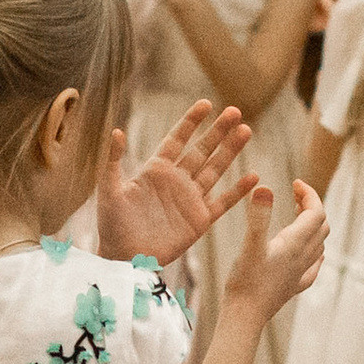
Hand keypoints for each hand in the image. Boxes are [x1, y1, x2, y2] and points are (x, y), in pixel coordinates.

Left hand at [96, 100, 256, 262]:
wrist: (125, 259)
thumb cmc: (112, 226)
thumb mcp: (109, 190)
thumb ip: (113, 160)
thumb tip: (116, 130)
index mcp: (155, 170)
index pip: (177, 139)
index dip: (191, 121)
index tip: (206, 104)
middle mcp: (176, 180)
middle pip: (202, 150)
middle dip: (218, 131)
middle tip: (236, 111)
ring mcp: (190, 199)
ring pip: (215, 169)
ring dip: (230, 151)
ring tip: (246, 131)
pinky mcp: (200, 220)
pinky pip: (223, 202)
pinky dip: (238, 190)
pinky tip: (254, 177)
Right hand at [225, 177, 327, 319]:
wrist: (245, 317)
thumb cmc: (245, 282)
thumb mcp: (249, 245)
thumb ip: (258, 216)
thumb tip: (265, 187)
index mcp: (295, 244)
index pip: (316, 212)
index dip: (309, 194)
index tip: (295, 182)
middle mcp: (303, 257)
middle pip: (321, 225)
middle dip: (312, 205)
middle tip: (295, 194)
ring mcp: (300, 273)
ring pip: (319, 243)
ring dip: (313, 224)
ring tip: (297, 214)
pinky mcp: (293, 286)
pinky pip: (314, 265)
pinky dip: (315, 250)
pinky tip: (311, 252)